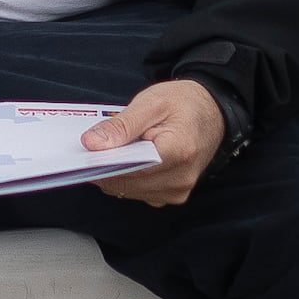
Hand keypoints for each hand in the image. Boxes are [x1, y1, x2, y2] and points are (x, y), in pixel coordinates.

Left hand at [81, 78, 228, 208]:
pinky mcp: (173, 195)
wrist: (212, 112)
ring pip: (128, 191)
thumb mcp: (151, 102)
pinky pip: (138, 192)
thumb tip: (92, 144)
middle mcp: (180, 178)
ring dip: (114, 173)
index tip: (86, 152)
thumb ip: (121, 125)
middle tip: (95, 145)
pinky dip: (126, 178)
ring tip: (114, 149)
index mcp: (178, 151)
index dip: (104, 161)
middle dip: (106, 166)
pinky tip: (126, 159)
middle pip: (126, 182)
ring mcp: (178, 191)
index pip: (130, 167)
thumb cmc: (184, 103)